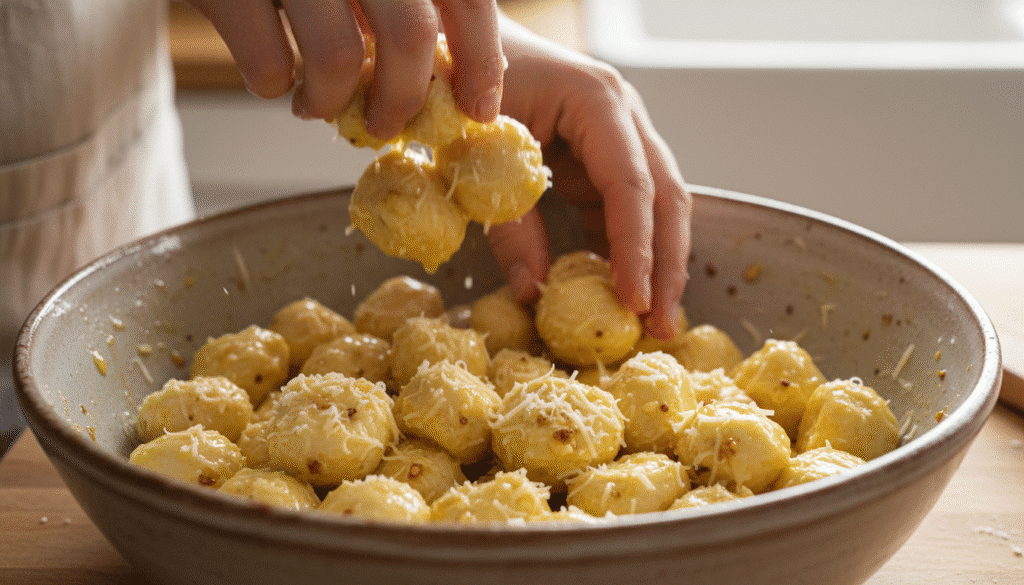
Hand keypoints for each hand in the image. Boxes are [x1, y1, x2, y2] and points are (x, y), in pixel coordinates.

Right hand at [182, 0, 504, 135]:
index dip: (481, 61)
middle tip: (387, 126)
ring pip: (339, 60)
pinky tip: (271, 76)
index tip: (479, 111)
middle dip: (403, 100)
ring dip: (332, 103)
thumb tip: (443, 79)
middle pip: (411, 38)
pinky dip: (272, 85)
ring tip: (317, 105)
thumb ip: (399, 3)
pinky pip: (268, 66)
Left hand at [486, 17, 691, 339]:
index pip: (632, 184)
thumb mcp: (476, 150)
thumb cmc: (465, 80)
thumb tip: (533, 292)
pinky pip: (623, 210)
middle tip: (661, 326)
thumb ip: (505, 220)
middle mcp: (622, 117)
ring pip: (656, 206)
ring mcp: (617, 137)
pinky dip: (624, 250)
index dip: (637, 248)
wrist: (463, 41)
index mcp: (596, 101)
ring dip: (656, 262)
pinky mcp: (601, 159)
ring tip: (652, 320)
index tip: (635, 300)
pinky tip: (620, 291)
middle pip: (664, 198)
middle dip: (666, 266)